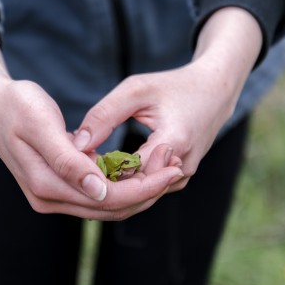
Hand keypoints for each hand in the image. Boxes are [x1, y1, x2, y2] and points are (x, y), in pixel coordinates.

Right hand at [0, 6, 183, 219]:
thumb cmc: (17, 105)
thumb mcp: (41, 124)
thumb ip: (68, 160)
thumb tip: (99, 190)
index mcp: (46, 185)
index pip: (107, 199)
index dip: (144, 188)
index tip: (173, 169)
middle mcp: (47, 199)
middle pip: (110, 209)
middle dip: (146, 193)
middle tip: (177, 170)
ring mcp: (51, 197)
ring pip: (106, 206)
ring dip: (136, 192)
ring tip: (165, 170)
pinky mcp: (56, 188)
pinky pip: (96, 196)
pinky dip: (121, 186)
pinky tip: (139, 168)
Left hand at [74, 7, 262, 187]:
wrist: (214, 93)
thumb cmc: (172, 87)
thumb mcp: (136, 90)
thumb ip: (105, 114)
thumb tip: (77, 144)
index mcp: (174, 142)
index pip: (127, 172)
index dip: (97, 168)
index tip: (71, 158)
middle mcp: (180, 168)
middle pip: (131, 193)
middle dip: (99, 183)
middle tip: (70, 169)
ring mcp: (181, 178)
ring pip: (137, 198)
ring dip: (109, 187)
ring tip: (81, 169)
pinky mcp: (176, 181)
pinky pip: (145, 192)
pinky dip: (122, 185)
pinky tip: (99, 172)